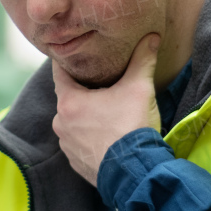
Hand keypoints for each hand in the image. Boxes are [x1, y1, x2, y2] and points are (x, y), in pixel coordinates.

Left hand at [52, 33, 162, 184]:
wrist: (135, 174)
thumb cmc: (131, 127)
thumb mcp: (139, 88)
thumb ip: (143, 60)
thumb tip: (151, 36)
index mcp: (69, 102)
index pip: (59, 72)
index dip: (68, 62)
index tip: (75, 54)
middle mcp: (61, 124)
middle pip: (69, 98)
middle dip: (84, 91)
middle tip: (102, 84)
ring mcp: (67, 147)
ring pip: (74, 122)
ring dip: (87, 116)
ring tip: (108, 112)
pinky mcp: (77, 164)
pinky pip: (80, 143)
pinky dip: (91, 137)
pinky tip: (108, 135)